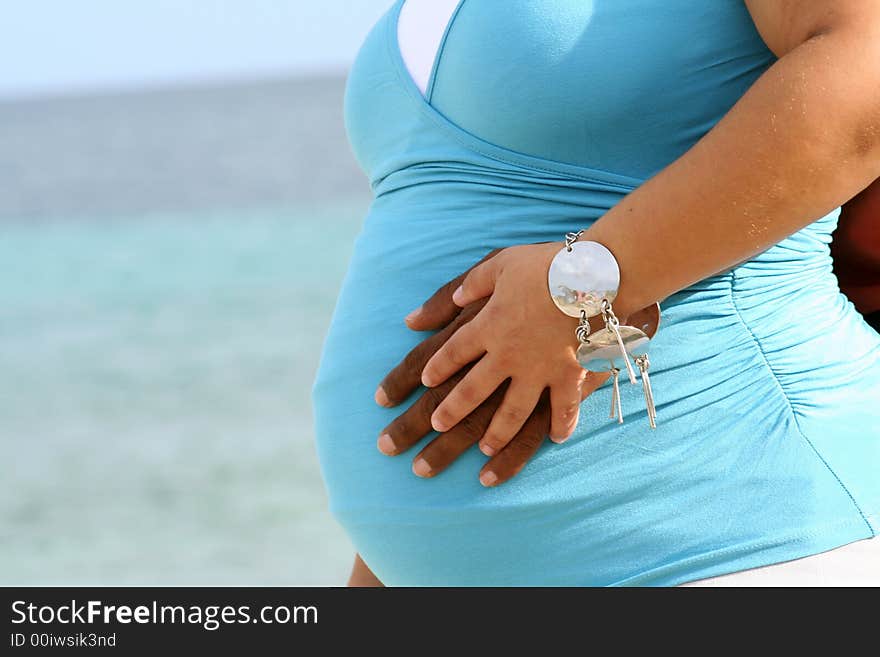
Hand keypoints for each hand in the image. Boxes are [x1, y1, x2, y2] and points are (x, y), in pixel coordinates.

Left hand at [374, 273, 608, 484]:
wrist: (593, 276)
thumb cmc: (545, 265)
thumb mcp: (499, 264)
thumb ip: (469, 285)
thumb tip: (448, 299)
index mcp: (488, 325)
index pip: (453, 353)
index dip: (437, 368)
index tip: (425, 382)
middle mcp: (508, 355)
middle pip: (472, 391)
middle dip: (451, 411)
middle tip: (436, 426)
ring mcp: (539, 370)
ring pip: (511, 412)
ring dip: (496, 434)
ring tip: (483, 449)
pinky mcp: (571, 377)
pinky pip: (564, 409)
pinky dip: (561, 425)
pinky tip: (555, 439)